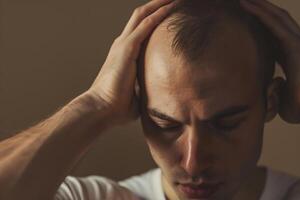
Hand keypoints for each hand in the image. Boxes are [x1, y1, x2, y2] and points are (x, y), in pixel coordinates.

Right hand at [84, 0, 176, 125]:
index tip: (169, 13)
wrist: (101, 109)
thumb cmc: (117, 106)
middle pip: (141, 16)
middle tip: (174, 0)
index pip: (140, 29)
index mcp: (124, 53)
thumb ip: (147, 87)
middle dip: (157, 5)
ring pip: (143, 15)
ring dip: (159, 4)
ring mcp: (124, 44)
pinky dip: (159, 14)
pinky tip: (171, 6)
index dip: (154, 18)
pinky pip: (146, 25)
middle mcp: (123, 44)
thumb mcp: (138, 93)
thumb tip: (160, 94)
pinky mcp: (127, 48)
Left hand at [240, 0, 299, 123]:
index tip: (248, 21)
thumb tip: (270, 87)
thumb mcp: (282, 94)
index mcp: (294, 57)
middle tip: (245, 2)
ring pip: (276, 17)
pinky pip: (274, 23)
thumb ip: (276, 88)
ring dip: (260, 6)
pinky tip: (248, 5)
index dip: (262, 27)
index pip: (275, 36)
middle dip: (262, 10)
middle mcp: (298, 46)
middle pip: (277, 21)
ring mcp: (298, 43)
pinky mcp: (295, 44)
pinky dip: (260, 12)